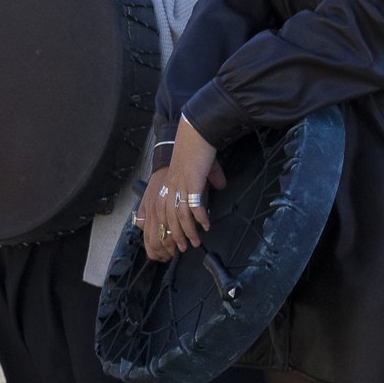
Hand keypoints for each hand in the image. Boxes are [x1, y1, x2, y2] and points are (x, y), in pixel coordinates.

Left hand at [141, 118, 226, 261]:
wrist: (196, 134)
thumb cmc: (198, 150)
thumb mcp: (199, 168)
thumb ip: (209, 179)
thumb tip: (221, 185)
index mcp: (168, 186)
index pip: (162, 213)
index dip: (166, 228)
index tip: (172, 240)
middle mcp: (171, 188)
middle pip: (169, 219)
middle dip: (175, 236)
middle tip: (183, 248)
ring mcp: (180, 186)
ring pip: (180, 216)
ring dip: (188, 232)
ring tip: (194, 243)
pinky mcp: (192, 183)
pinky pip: (194, 206)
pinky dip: (200, 218)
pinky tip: (206, 226)